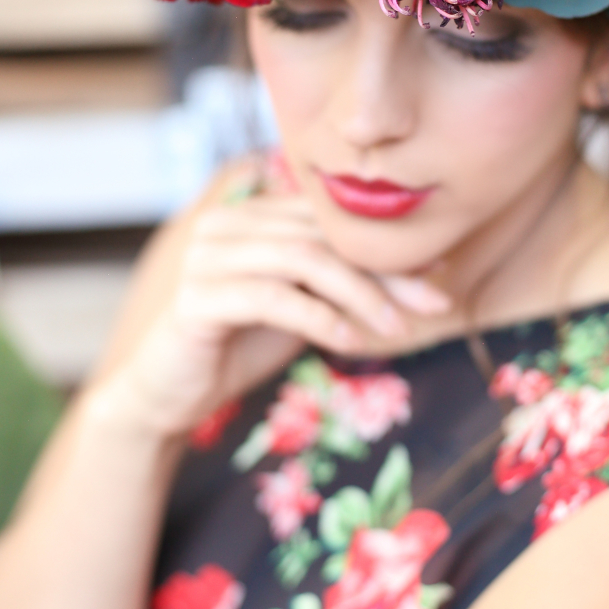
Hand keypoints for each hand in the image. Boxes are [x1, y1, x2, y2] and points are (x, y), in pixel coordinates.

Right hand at [91, 156, 450, 438]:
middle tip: (433, 305)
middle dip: (384, 273)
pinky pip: (271, 297)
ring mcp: (207, 256)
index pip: (331, 221)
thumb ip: (340, 280)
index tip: (436, 277)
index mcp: (253, 214)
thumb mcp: (302, 306)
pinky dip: (319, 317)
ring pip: (301, 259)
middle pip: (322, 236)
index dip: (386, 248)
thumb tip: (421, 269)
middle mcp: (226, 223)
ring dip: (359, 295)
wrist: (171, 394)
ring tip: (397, 329)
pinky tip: (351, 343)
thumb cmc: (240, 346)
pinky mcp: (196, 297)